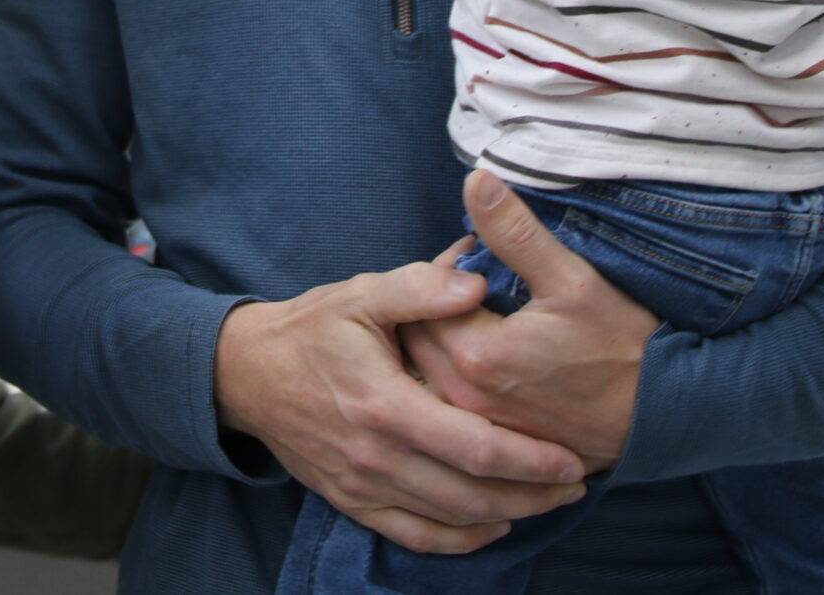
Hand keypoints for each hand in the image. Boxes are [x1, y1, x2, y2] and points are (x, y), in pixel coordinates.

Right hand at [212, 263, 586, 554]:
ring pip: (450, 520)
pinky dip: (459, 539)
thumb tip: (478, 284)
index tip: (571, 456)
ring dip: (507, 516)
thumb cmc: (312, 328)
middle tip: (577, 481)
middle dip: (534, 494)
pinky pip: (415, 536)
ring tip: (549, 500)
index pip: (473, 447)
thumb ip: (421, 288)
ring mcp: (362, 485)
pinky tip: (491, 525)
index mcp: (384, 403)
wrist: (246, 373)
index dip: (529, 459)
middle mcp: (376, 455)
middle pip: (472, 494)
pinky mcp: (352, 502)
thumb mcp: (362, 294)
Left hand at [398, 171, 658, 476]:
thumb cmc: (624, 345)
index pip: (423, 297)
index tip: (480, 254)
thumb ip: (515, 232)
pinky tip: (498, 353)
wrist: (665, 415)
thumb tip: (475, 180)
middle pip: (419, 334)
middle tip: (483, 281)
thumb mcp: (572, 278)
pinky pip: (453, 399)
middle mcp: (465, 398)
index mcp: (475, 355)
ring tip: (489, 314)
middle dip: (440, 302)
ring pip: (431, 368)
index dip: (447, 268)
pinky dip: (459, 371)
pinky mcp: (495, 443)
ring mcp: (478, 426)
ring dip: (446, 336)